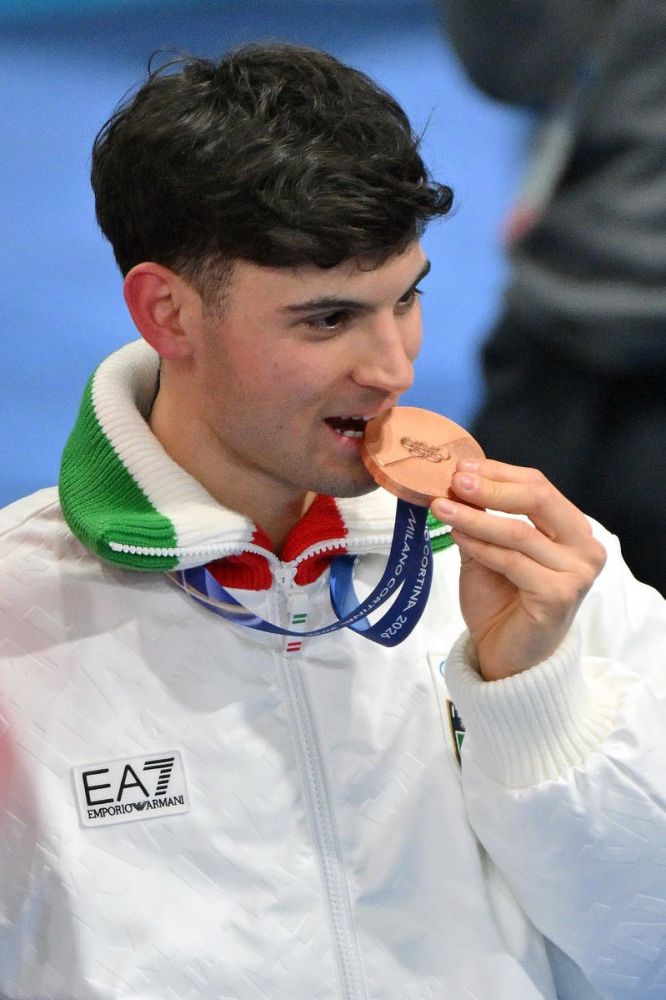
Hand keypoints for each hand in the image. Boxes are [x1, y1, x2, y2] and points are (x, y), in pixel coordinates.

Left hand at [431, 459, 606, 680]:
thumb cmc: (501, 601)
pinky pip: (513, 562)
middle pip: (538, 499)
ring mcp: (577, 573)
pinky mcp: (560, 596)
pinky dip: (481, 547)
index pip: (539, 486)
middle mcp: (585, 548)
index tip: (461, 467)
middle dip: (491, 488)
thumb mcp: (489, 550)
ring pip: (519, 532)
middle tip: (454, 481)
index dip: (499, 473)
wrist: (505, 654)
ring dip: (475, 518)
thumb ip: (482, 519)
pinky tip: (457, 537)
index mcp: (573, 529)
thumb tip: (458, 481)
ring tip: (442, 508)